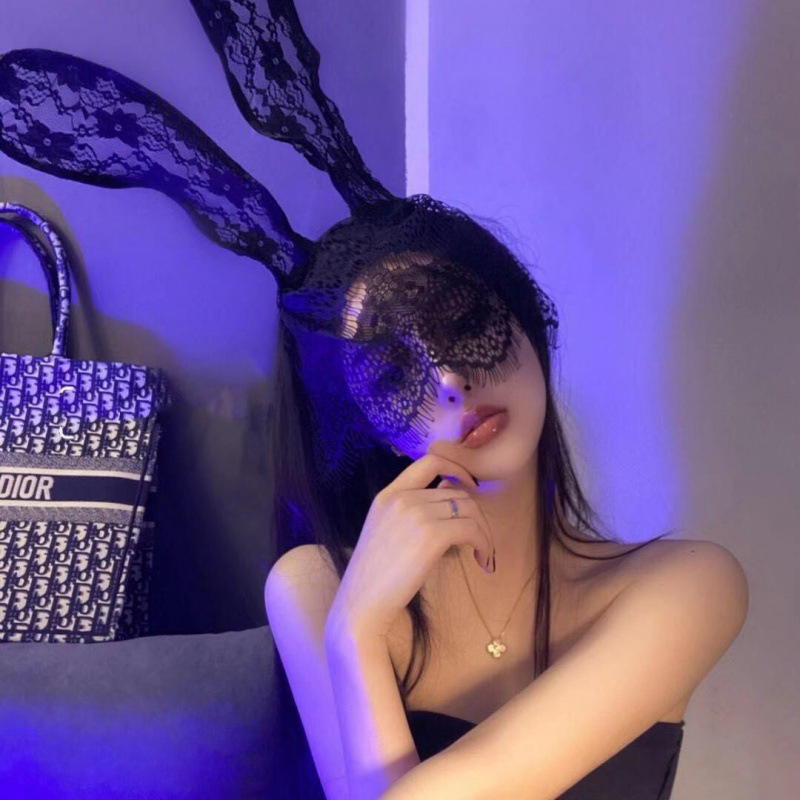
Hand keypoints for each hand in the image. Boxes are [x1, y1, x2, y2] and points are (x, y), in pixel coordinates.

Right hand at [325, 453, 493, 641]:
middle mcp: (402, 498)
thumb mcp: (387, 532)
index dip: (458, 468)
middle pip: (458, 492)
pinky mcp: (431, 536)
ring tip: (483, 552)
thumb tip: (450, 495)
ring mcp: (415, 515)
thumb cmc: (375, 578)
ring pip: (469, 509)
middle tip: (480, 539)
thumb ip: (412, 511)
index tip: (471, 488)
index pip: (430, 461)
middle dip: (476, 514)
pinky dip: (484, 543)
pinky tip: (482, 560)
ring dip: (484, 530)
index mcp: (388, 494)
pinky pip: (472, 530)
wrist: (362, 606)